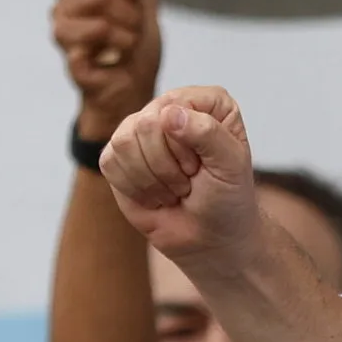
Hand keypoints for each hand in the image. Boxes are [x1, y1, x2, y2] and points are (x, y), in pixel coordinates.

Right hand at [52, 0, 160, 139]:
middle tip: (136, 20)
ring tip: (129, 43)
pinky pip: (92, 42)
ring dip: (128, 28)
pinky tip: (116, 58)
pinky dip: (119, 51)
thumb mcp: (143, 4)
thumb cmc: (136, 47)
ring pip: (98, 6)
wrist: (136, 92)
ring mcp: (64, 27)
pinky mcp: (71, 58)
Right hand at [101, 86, 263, 270]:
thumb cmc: (228, 200)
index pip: (177, 106)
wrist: (211, 238)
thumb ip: (209, 134)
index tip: (205, 166)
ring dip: (153, 180)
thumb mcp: (231, 167)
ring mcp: (140, 129)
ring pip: (124, 142)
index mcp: (205, 102)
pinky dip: (136, 188)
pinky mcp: (117, 154)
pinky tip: (157, 196)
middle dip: (169, 165)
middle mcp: (170, 108)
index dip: (187, 144)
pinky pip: (110, 162)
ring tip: (175, 189)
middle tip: (190, 180)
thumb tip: (168, 113)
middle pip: (146, 124)